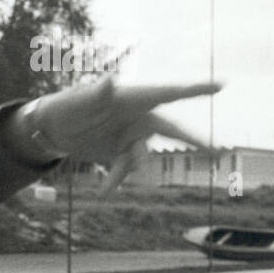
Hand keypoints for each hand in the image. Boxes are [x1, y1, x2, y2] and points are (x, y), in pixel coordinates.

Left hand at [27, 78, 220, 190]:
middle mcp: (138, 117)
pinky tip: (105, 191)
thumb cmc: (68, 104)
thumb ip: (95, 93)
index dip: (196, 89)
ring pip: (142, 156)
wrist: (52, 127)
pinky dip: (115, 180)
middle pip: (172, 129)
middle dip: (194, 140)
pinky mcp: (118, 153)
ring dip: (128, 168)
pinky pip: (123, 169)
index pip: (170, 92)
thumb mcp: (78, 100)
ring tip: (109, 183)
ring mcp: (130, 136)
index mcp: (134, 98)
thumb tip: (109, 81)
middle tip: (217, 150)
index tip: (221, 84)